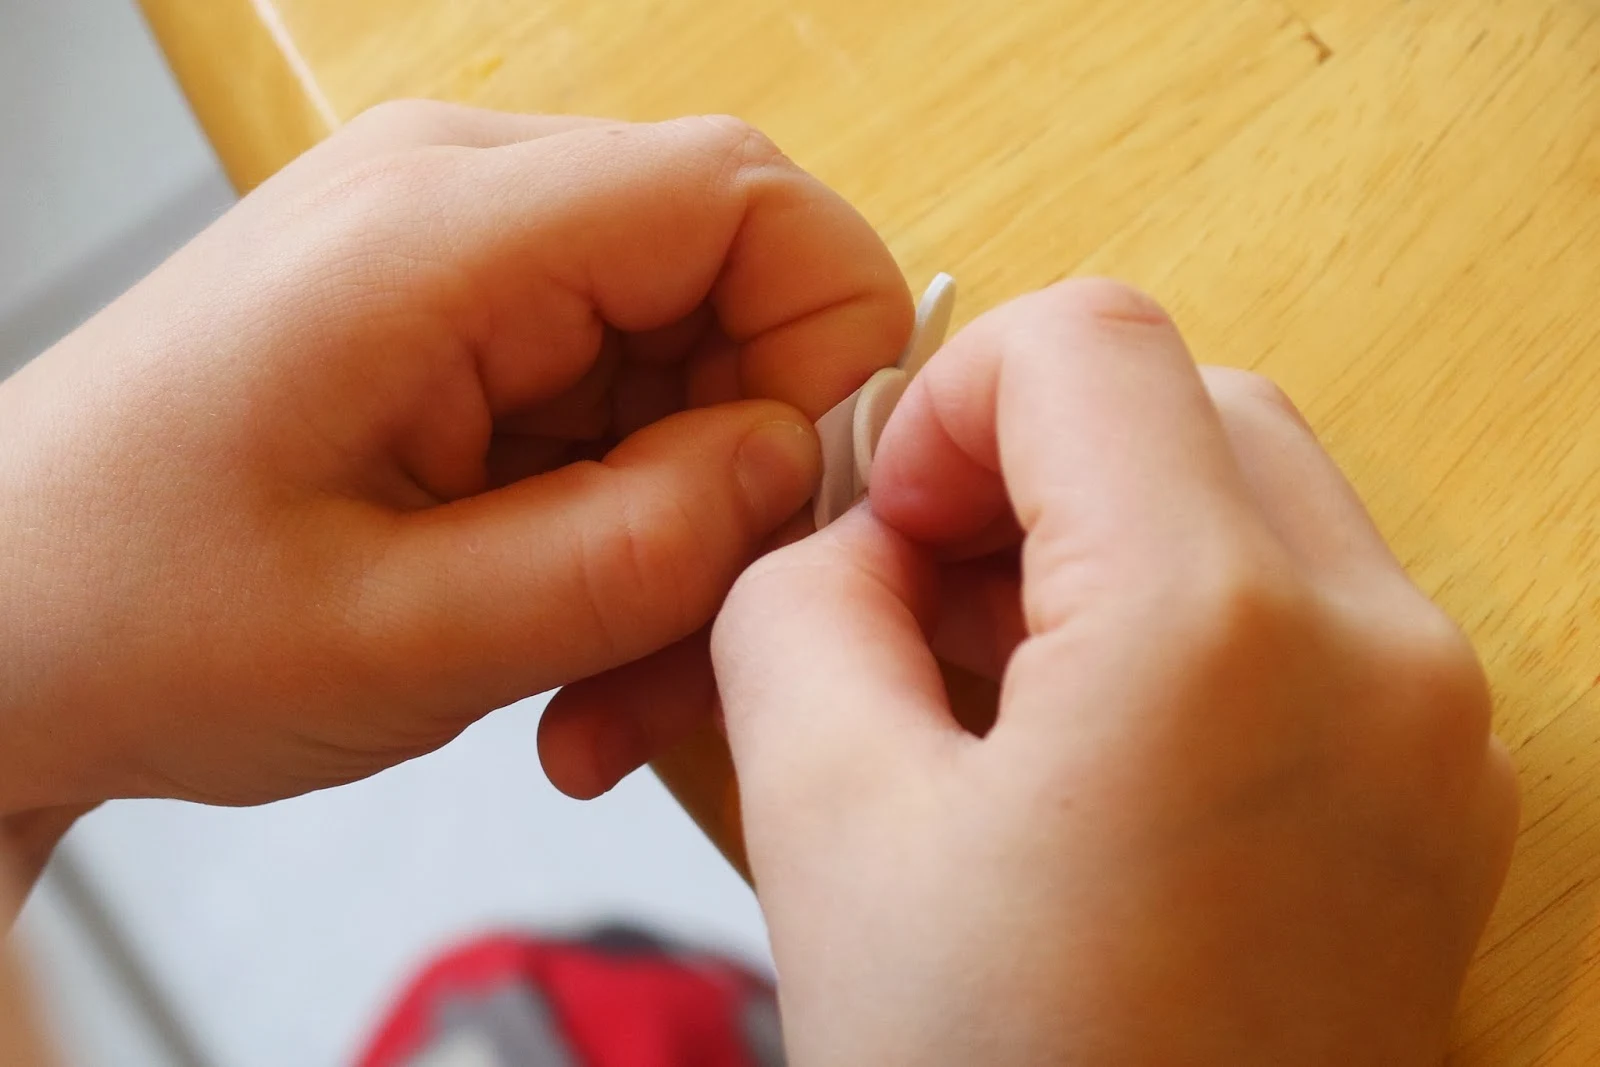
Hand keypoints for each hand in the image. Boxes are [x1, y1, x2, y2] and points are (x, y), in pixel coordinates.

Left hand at [0, 102, 909, 813]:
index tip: (803, 508)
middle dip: (750, 475)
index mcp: (439, 236)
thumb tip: (796, 463)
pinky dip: (621, 522)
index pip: (746, 198)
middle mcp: (459, 202)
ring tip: (591, 679)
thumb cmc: (133, 621)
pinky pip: (615, 399)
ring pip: (684, 361)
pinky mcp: (459, 319)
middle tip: (684, 646)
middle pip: (731, 284)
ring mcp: (460, 257)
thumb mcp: (405, 637)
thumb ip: (634, 551)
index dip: (829, 343)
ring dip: (679, 526)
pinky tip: (554, 630)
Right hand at [712, 280, 1518, 1064]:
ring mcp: (1433, 725)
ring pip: (1248, 491)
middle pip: (1182, 399)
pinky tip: (1086, 749)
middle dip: (1026, 469)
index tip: (884, 529)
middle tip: (922, 606)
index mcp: (1214, 629)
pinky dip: (1181, 616)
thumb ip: (796, 603)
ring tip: (993, 693)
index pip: (1086, 341)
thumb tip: (843, 536)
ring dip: (1101, 539)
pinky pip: (1303, 604)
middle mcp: (1376, 650)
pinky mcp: (1436, 787)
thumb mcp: (826, 820)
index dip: (950, 402)